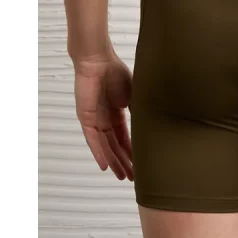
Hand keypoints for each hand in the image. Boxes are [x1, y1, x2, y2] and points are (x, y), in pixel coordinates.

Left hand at [73, 53, 133, 180]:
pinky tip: (105, 166)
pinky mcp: (85, 118)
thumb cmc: (115, 71)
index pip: (125, 138)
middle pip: (115, 146)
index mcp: (117, 113)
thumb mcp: (134, 95)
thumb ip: (139, 111)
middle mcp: (105, 119)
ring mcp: (94, 119)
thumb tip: (152, 126)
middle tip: (133, 177)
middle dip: (124, 162)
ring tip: (123, 176)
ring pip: (105, 147)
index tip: (140, 165)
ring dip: (113, 162)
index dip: (132, 152)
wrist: (98, 60)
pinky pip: (92, 140)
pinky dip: (99, 153)